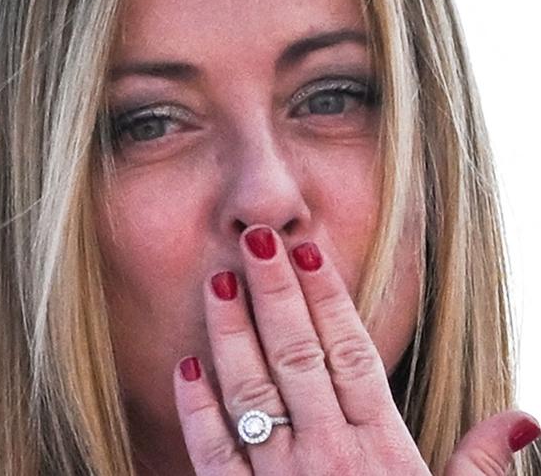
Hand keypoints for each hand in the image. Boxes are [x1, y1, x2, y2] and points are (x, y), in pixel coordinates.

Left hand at [173, 226, 539, 474]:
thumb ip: (481, 465)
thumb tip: (524, 416)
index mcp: (382, 449)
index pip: (352, 354)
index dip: (330, 299)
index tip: (309, 252)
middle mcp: (328, 455)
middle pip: (298, 356)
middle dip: (275, 294)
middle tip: (255, 241)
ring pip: (252, 391)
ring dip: (232, 334)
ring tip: (217, 282)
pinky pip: (215, 453)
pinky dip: (198, 410)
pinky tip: (186, 366)